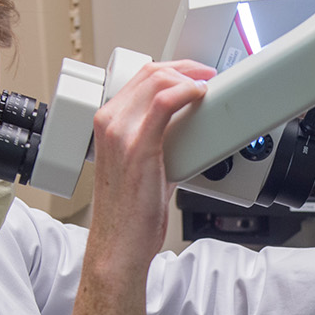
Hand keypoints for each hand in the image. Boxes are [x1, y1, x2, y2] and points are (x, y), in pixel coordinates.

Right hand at [73, 60, 215, 314]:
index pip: (140, 77)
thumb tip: (186, 132)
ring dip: (190, 78)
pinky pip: (165, 102)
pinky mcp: (138, 147)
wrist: (118, 246)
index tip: (195, 74)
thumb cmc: (128, 215)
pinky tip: (201, 97)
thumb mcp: (141, 167)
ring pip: (158, 81)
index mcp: (106, 124)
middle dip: (186, 68)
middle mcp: (109, 123)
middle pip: (151, 72)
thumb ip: (158, 144)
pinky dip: (187, 92)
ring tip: (208, 86)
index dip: (173, 69)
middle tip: (208, 76)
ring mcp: (120, 133)